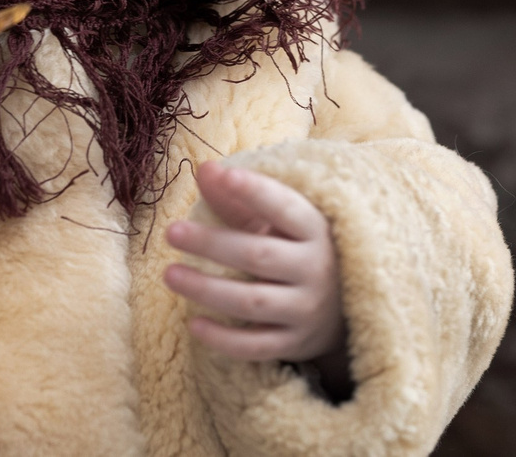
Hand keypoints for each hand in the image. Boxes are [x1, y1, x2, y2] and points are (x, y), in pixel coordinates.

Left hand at [164, 161, 346, 370]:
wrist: (346, 308)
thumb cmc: (302, 252)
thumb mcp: (283, 224)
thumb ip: (242, 200)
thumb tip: (204, 169)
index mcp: (317, 230)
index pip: (286, 207)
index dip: (257, 191)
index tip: (225, 175)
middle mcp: (316, 269)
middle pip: (259, 255)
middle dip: (213, 244)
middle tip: (172, 231)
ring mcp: (306, 309)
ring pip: (253, 301)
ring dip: (207, 289)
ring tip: (169, 274)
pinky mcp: (295, 342)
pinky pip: (256, 346)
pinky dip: (224, 339)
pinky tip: (193, 323)